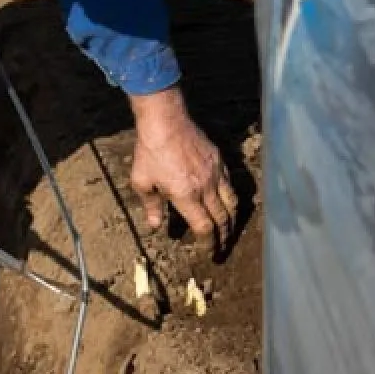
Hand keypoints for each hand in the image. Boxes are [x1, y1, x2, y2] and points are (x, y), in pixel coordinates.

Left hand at [128, 86, 238, 244]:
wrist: (165, 120)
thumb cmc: (150, 151)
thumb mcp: (142, 181)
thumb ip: (151, 206)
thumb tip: (156, 226)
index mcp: (186, 196)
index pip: (204, 228)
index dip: (208, 244)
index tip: (209, 252)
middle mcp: (205, 187)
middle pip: (222, 219)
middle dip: (223, 238)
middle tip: (222, 248)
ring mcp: (215, 173)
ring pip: (232, 202)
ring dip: (232, 220)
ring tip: (229, 230)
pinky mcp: (219, 160)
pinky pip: (230, 184)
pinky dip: (231, 198)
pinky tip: (227, 202)